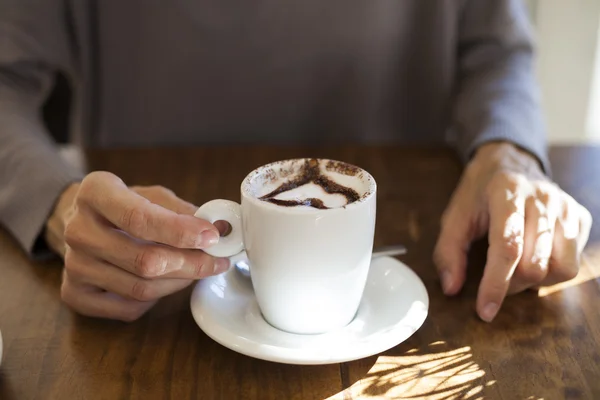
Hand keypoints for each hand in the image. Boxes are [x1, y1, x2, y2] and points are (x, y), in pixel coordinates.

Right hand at [46, 171, 227, 320]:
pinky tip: (167, 282)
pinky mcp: (75, 294)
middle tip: (217, 261)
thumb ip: (185, 212)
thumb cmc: (126, 207)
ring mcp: (74, 265)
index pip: (140, 219)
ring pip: (140, 288)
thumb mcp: (153, 196)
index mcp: (95, 193)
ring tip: (198, 270)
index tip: (212, 238)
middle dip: (190, 264)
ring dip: (179, 282)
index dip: (180, 232)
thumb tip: (224, 228)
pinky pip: (129, 307)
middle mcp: (77, 229)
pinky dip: (158, 299)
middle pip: (144, 260)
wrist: (84, 224)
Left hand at [434, 142, 591, 321]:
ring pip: (560, 269)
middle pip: (534, 264)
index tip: (484, 311)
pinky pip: (573, 264)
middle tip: (496, 280)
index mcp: (507, 192)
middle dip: (511, 285)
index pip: (507, 248)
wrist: (510, 162)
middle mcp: (542, 198)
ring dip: (534, 282)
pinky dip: (551, 273)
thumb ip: (448, 251)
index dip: (495, 284)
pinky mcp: (581, 217)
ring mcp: (566, 207)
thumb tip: (451, 288)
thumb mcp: (454, 215)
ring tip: (515, 270)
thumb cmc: (479, 193)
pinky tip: (534, 259)